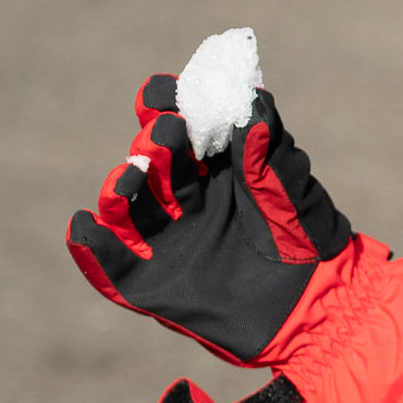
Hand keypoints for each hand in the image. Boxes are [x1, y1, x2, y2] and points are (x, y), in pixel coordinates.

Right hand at [67, 74, 402, 402]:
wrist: (316, 308)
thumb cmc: (309, 240)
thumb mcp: (293, 186)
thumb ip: (269, 146)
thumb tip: (251, 101)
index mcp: (215, 167)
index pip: (176, 124)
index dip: (164, 105)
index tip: (164, 94)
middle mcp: (184, 199)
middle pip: (150, 160)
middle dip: (154, 145)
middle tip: (170, 137)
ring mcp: (165, 240)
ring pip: (124, 206)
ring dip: (120, 187)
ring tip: (133, 177)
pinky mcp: (151, 284)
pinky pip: (108, 265)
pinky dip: (90, 245)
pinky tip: (86, 225)